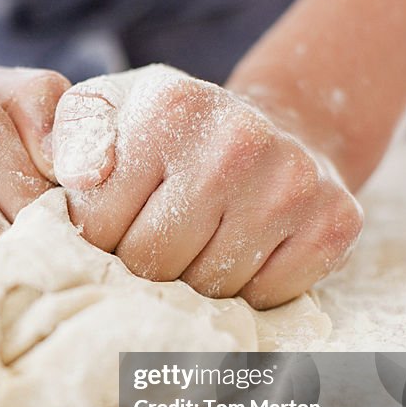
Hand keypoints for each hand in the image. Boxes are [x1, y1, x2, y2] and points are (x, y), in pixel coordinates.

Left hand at [50, 64, 362, 308]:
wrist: (272, 129)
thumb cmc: (169, 135)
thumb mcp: (108, 111)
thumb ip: (71, 134)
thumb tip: (77, 173)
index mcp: (169, 108)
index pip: (100, 227)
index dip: (97, 242)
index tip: (112, 227)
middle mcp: (236, 140)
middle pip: (154, 264)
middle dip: (142, 268)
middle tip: (154, 246)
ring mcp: (292, 183)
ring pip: (208, 289)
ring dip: (192, 284)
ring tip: (198, 246)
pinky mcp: (334, 222)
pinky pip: (265, 298)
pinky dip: (247, 292)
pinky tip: (244, 253)